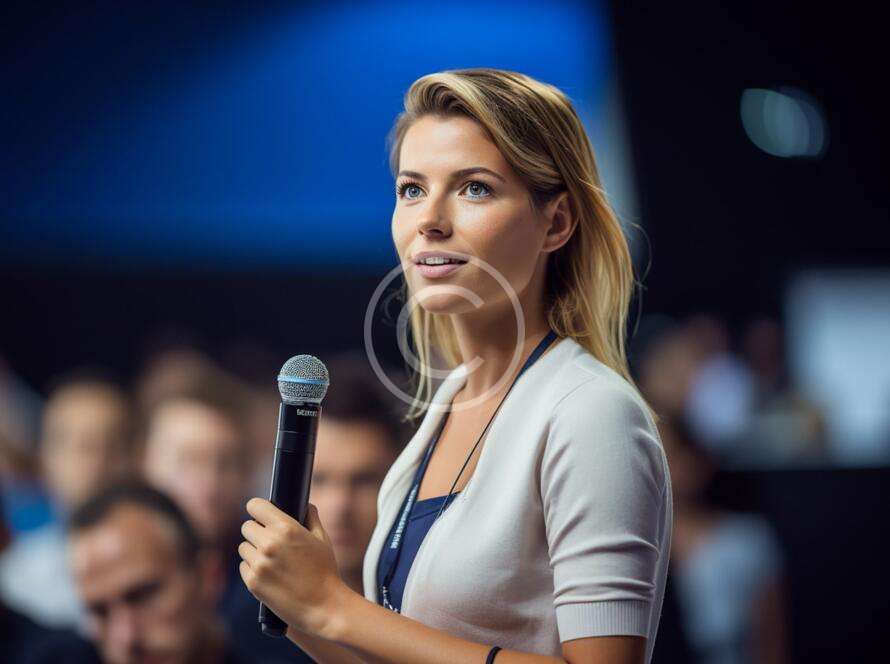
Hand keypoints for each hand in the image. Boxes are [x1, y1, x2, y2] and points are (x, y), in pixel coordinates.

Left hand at [238, 498, 348, 636]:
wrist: (324, 606)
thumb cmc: (326, 571)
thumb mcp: (322, 539)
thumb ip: (312, 517)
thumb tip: (306, 505)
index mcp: (286, 528)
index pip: (255, 506)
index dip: (257, 508)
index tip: (261, 514)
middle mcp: (270, 543)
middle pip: (246, 526)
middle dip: (256, 531)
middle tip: (269, 540)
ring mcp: (259, 564)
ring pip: (243, 547)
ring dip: (254, 551)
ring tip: (271, 559)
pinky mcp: (253, 582)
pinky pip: (244, 566)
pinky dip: (253, 568)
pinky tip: (269, 573)